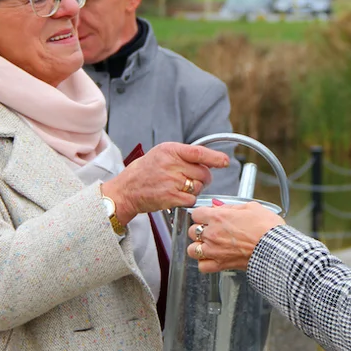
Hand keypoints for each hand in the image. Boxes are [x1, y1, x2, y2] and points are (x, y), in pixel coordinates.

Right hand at [104, 143, 229, 224]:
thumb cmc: (144, 172)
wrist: (126, 190)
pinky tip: (177, 197)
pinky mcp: (170, 197)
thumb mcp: (161, 154)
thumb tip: (207, 159)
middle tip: (193, 180)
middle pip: (203, 172)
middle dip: (203, 178)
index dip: (215, 158)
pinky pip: (191, 199)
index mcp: (169, 150)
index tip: (224, 161)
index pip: (198, 152)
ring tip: (180, 187)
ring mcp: (170, 181)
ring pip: (198, 187)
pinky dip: (188, 200)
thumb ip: (182, 155)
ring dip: (194, 189)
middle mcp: (171, 164)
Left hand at [186, 199, 284, 272]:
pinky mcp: (221, 265)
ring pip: (192, 250)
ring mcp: (215, 251)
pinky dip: (204, 263)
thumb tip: (219, 205)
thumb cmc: (267, 227)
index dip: (201, 214)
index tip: (207, 216)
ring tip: (208, 245)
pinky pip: (202, 266)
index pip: (196, 213)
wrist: (275, 247)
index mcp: (218, 217)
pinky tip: (211, 258)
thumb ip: (231, 206)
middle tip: (210, 229)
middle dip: (199, 229)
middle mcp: (212, 234)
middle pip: (192, 231)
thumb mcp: (251, 207)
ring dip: (198, 246)